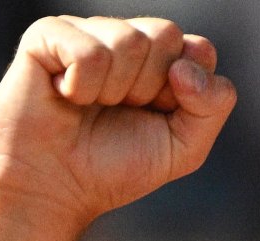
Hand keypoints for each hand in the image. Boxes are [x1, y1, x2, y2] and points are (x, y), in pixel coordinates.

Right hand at [0, 15, 234, 226]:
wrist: (55, 188)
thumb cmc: (115, 167)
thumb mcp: (184, 148)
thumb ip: (212, 106)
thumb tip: (186, 66)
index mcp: (161, 60)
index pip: (199, 50)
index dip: (186, 90)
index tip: (159, 115)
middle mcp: (125, 38)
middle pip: (165, 34)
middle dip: (150, 87)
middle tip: (120, 110)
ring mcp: (86, 33)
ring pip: (128, 40)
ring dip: (114, 90)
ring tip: (90, 106)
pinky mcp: (47, 36)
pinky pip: (89, 52)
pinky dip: (82, 87)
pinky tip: (66, 96)